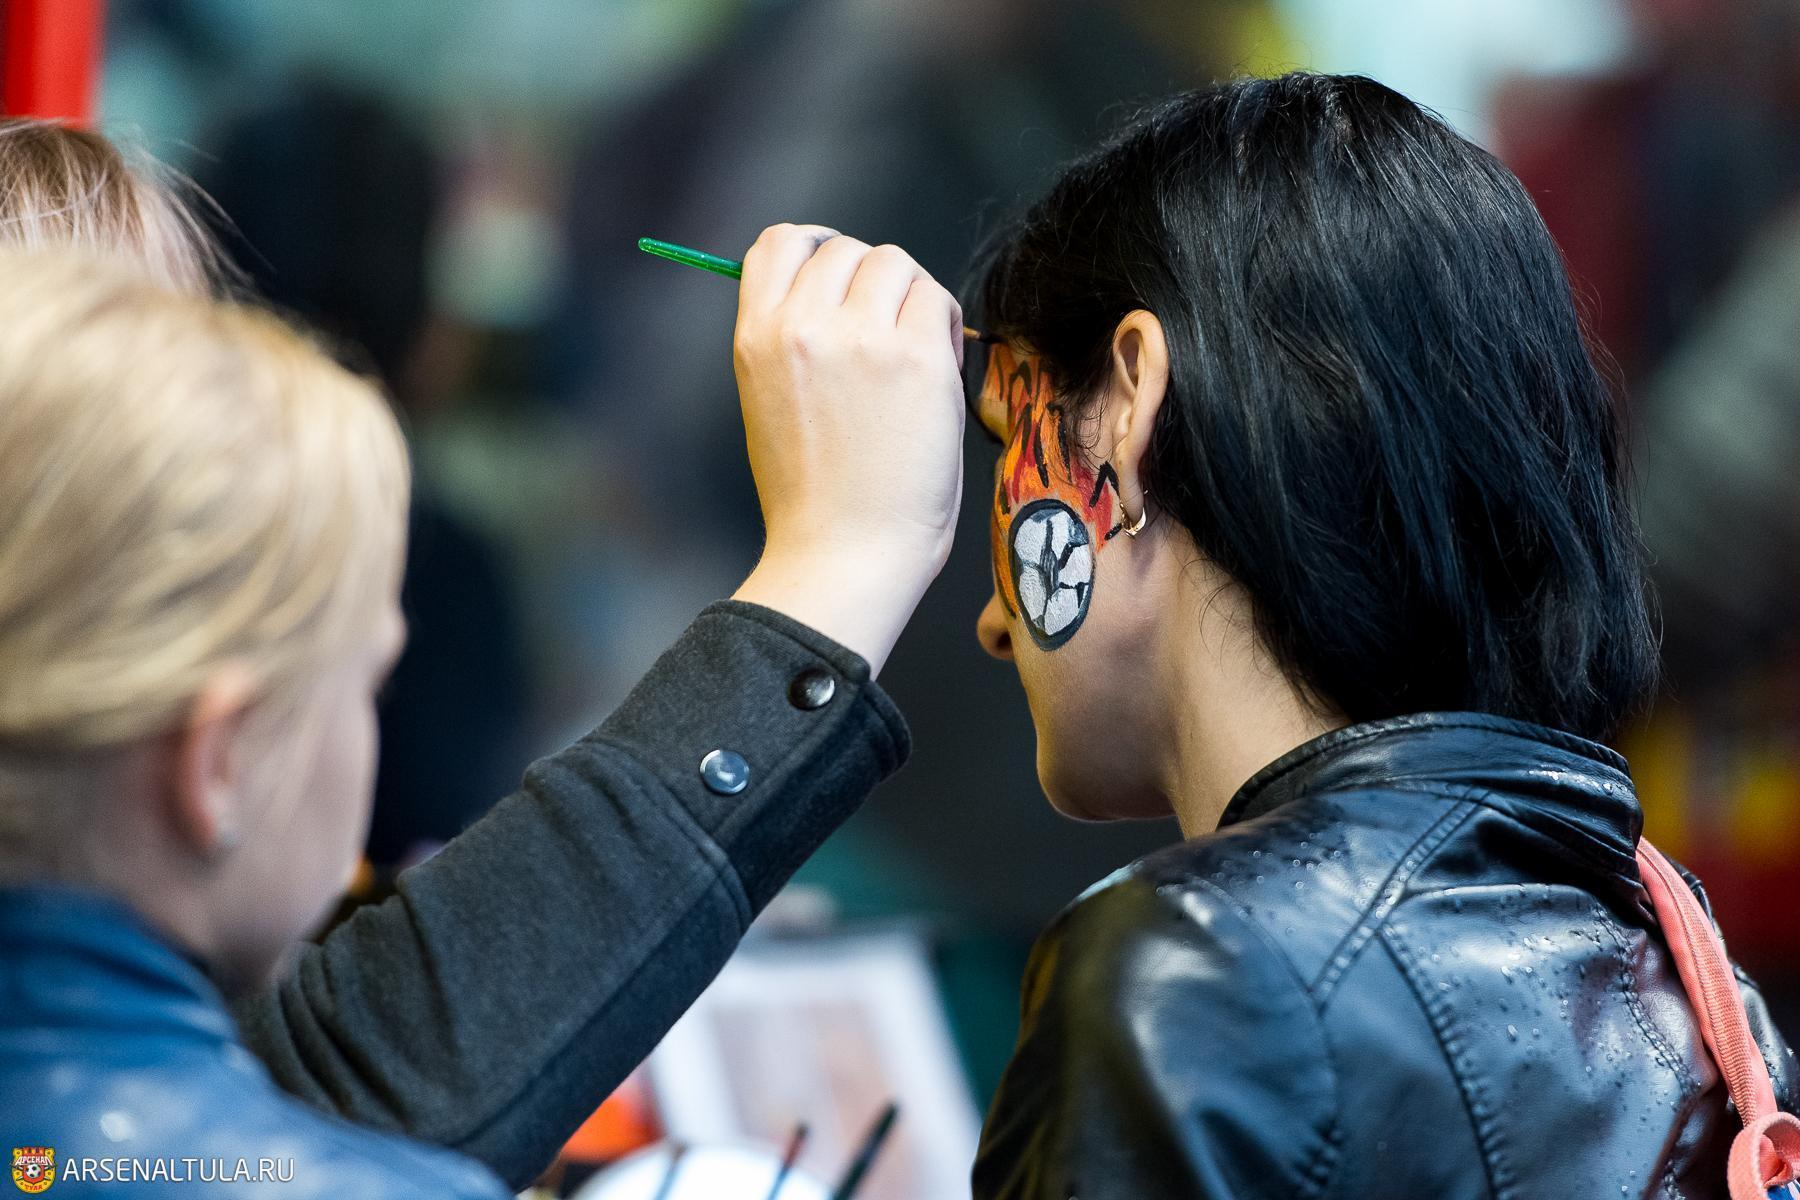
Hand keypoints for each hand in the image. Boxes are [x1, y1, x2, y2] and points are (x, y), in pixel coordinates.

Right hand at [729, 224, 965, 674]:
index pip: (780, 242)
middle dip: (871, 282)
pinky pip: (937, 300)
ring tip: (913, 354)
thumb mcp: (771, 402)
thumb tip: (839, 294)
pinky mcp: (917, 358)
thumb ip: (794, 341)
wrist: (846, 554)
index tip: (840, 276)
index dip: (816, 247)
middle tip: (886, 334)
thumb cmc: (815, 497)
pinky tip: (939, 370)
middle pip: (847, 249)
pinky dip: (943, 325)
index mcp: (756, 337)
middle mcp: (803, 325)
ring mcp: (862, 338)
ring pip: (896, 263)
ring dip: (910, 297)